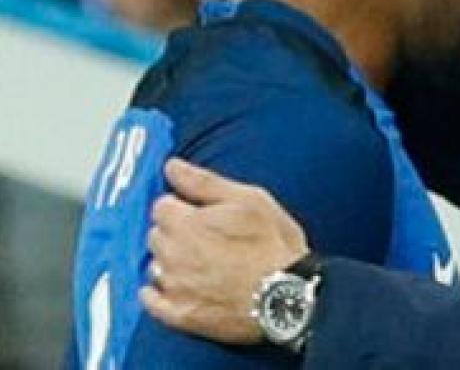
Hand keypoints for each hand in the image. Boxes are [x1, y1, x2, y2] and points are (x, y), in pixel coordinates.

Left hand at [140, 158, 309, 343]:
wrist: (287, 298)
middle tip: (205, 235)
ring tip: (200, 263)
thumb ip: (205, 182)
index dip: (182, 205)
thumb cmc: (273, 245)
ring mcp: (173, 288)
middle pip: (156, 235)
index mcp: (186, 223)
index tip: (201, 211)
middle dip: (175, 232)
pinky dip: (157, 293)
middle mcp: (172, 255)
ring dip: (170, 261)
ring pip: (155, 266)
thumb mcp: (250, 200)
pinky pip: (151, 302)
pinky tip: (173, 288)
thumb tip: (172, 166)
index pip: (161, 205)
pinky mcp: (178, 315)